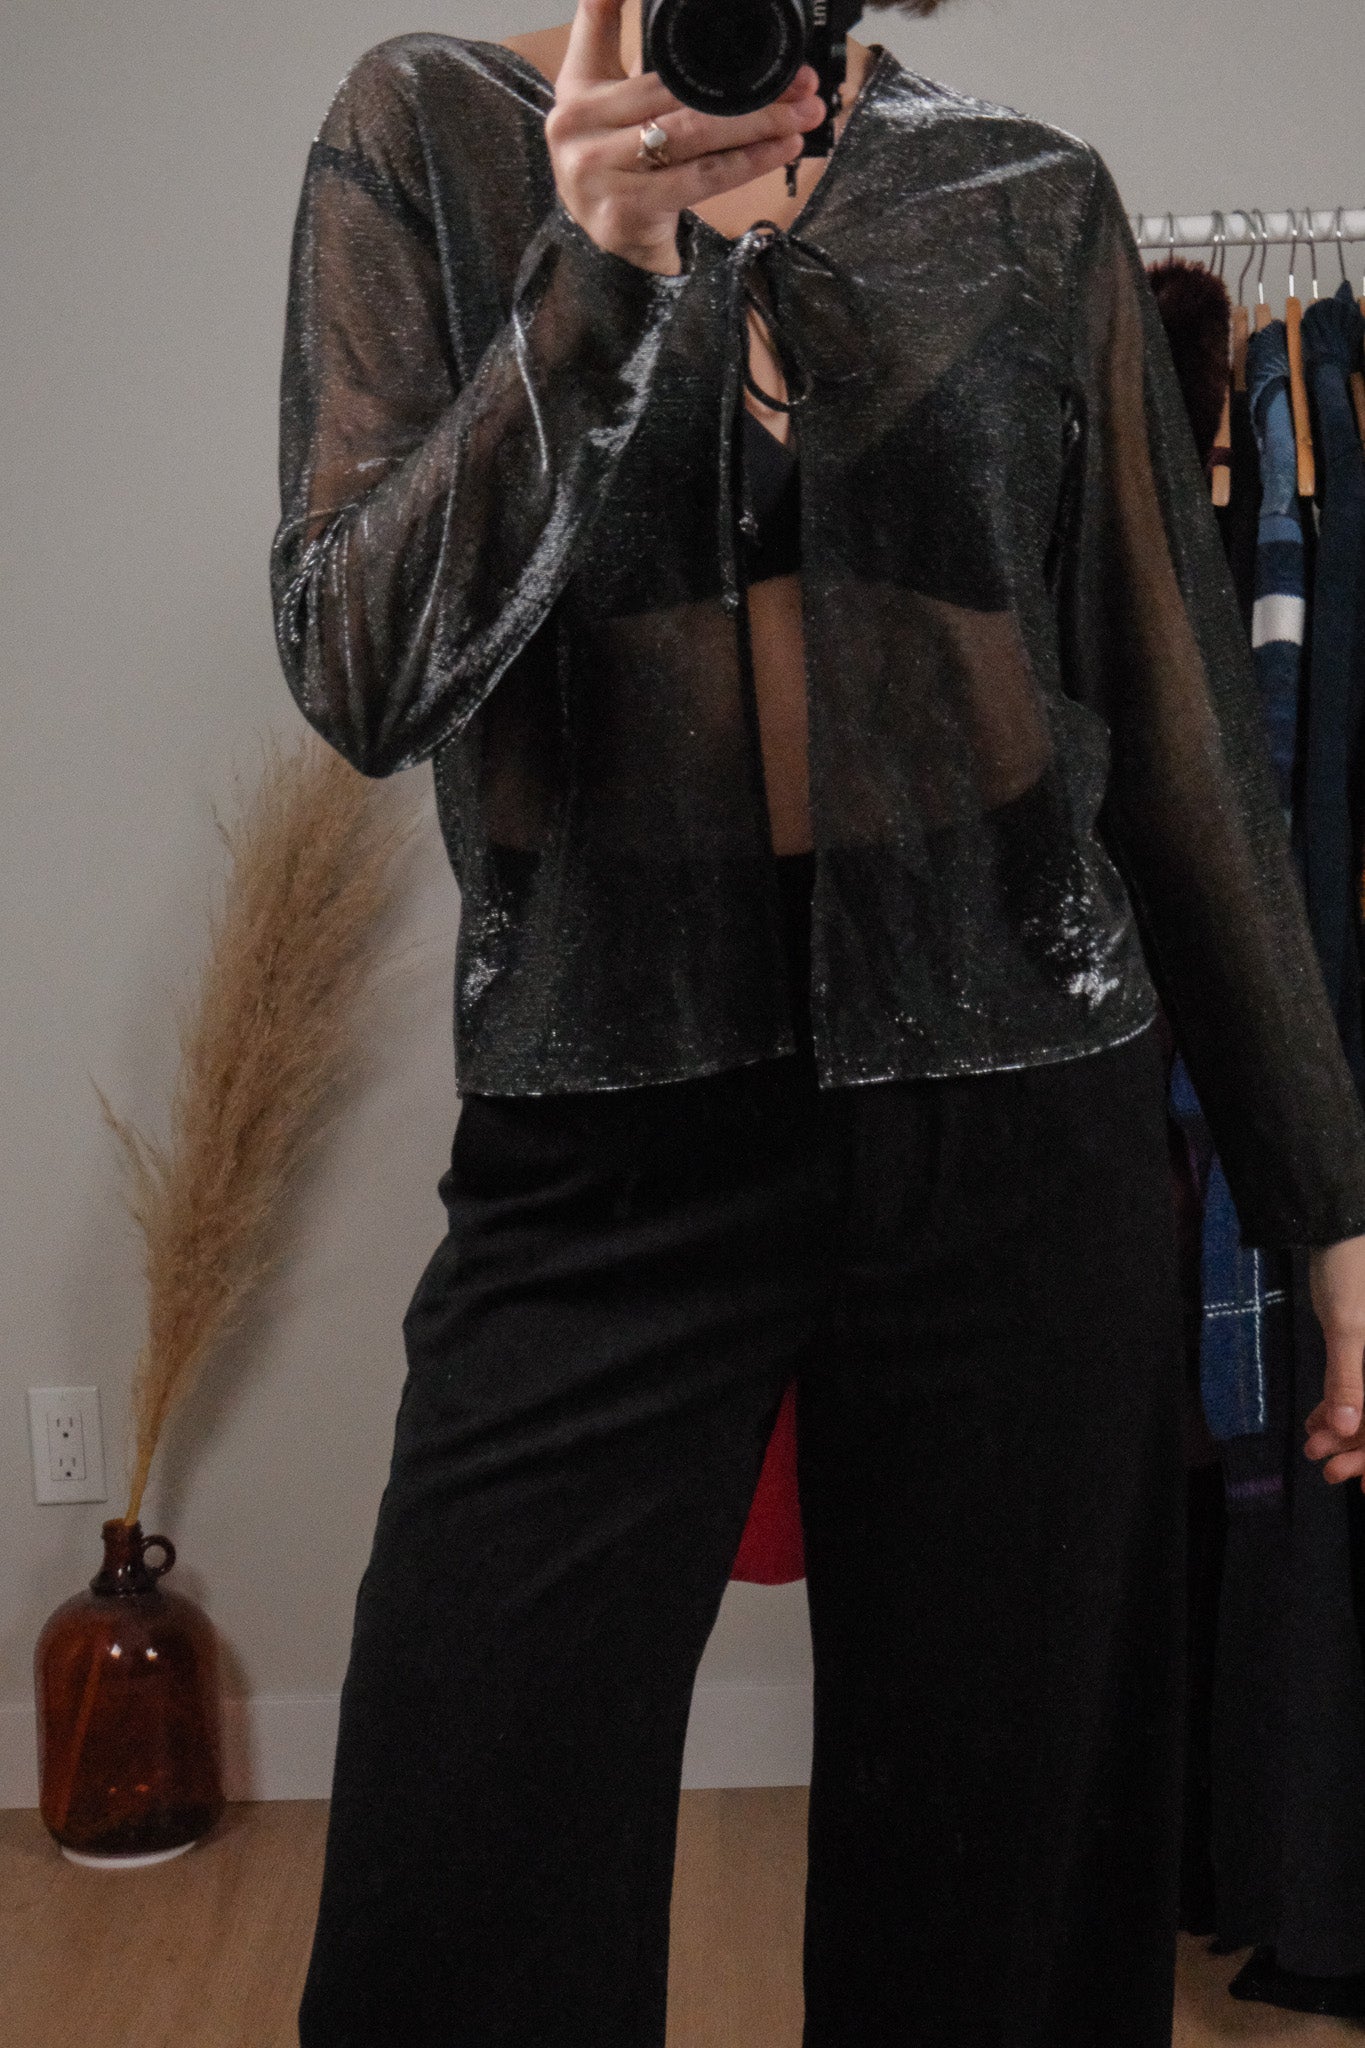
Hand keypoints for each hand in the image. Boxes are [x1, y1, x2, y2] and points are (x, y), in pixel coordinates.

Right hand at [546, 0, 826, 273]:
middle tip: (800, 81)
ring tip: (802, 113)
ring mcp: (595, 170)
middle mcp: (576, 123)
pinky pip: (700, 178)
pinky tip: (781, 149)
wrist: (616, 248)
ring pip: (692, 134)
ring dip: (758, 122)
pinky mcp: (623, 210)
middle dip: (746, 87)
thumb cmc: (625, 168)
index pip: (601, 22)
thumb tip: (689, 18)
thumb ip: (636, 54)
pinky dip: (748, 162)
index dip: (630, 1)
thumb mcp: (615, 104)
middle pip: (675, 91)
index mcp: (577, 85)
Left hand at [1303, 1233, 1364, 1485]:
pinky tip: (1315, 1421)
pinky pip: (1358, 1384)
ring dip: (1345, 1429)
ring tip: (1313, 1449)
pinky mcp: (1364, 1344)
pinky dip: (1339, 1403)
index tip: (1362, 1486)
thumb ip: (1348, 1378)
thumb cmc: (1351, 1272)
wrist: (1337, 1228)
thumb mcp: (1348, 1327)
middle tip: (1325, 1469)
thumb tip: (1348, 1427)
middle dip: (1360, 1448)